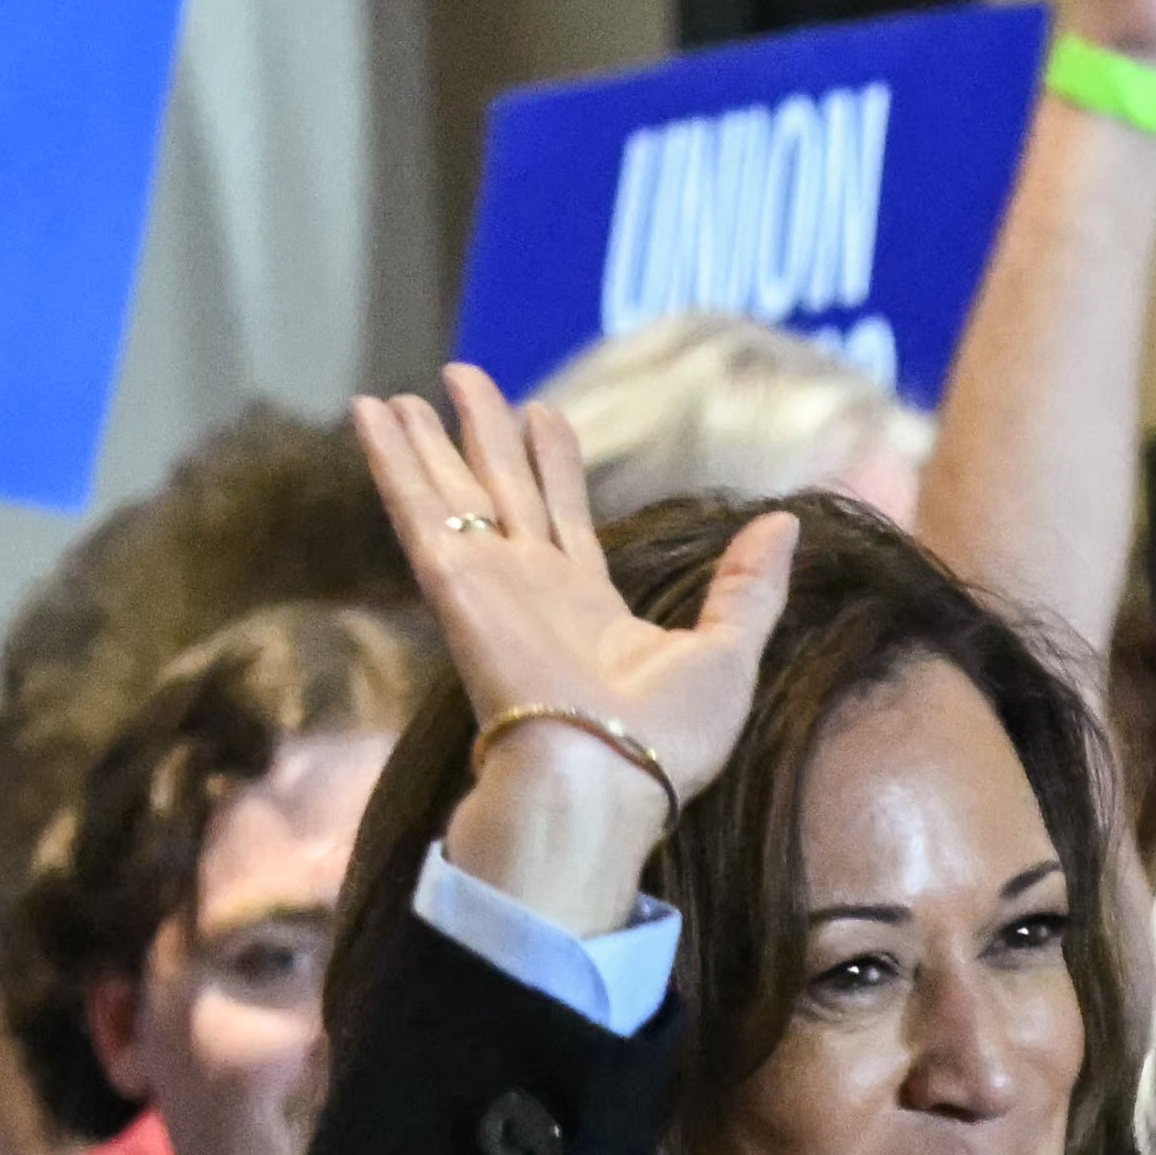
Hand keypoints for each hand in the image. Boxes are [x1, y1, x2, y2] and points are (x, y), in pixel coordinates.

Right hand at [359, 368, 799, 929]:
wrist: (602, 778)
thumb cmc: (667, 739)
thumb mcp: (729, 652)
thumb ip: (749, 587)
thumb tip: (785, 524)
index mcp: (589, 607)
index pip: (563, 514)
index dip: (551, 460)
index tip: (541, 413)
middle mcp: (531, 588)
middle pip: (502, 490)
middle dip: (482, 434)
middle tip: (463, 377)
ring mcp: (488, 581)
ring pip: (451, 491)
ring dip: (425, 440)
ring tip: (397, 392)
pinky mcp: (454, 581)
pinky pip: (417, 506)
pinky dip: (391, 459)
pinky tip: (369, 412)